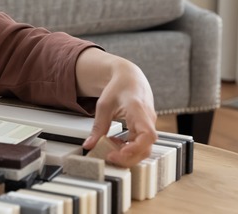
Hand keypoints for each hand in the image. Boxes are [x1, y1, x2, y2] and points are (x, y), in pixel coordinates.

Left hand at [77, 49, 157, 167]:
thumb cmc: (119, 88)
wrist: (130, 79)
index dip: (136, 148)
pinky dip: (128, 148)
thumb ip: (98, 127)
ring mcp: (148, 126)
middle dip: (128, 157)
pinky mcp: (145, 129)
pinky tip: (115, 143)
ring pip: (144, 149)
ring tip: (110, 149)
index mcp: (138, 110)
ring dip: (127, 154)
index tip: (121, 153)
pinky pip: (140, 144)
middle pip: (146, 148)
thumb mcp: (104, 106)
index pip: (147, 135)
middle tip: (109, 157)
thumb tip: (89, 145)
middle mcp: (148, 120)